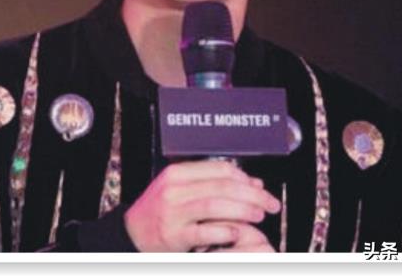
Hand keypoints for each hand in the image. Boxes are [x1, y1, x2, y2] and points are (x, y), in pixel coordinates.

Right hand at [124, 160, 280, 251]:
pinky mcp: (173, 235)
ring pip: (215, 204)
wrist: (131, 234)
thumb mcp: (181, 190)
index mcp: (177, 173)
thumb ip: (213, 184)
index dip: (244, 177)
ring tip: (259, 215)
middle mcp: (174, 189)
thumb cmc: (159, 210)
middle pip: (221, 185)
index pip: (218, 168)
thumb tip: (252, 183)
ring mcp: (173, 211)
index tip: (260, 187)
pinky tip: (237, 232)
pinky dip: (224, 231)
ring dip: (242, 210)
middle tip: (270, 203)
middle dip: (252, 194)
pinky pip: (204, 231)